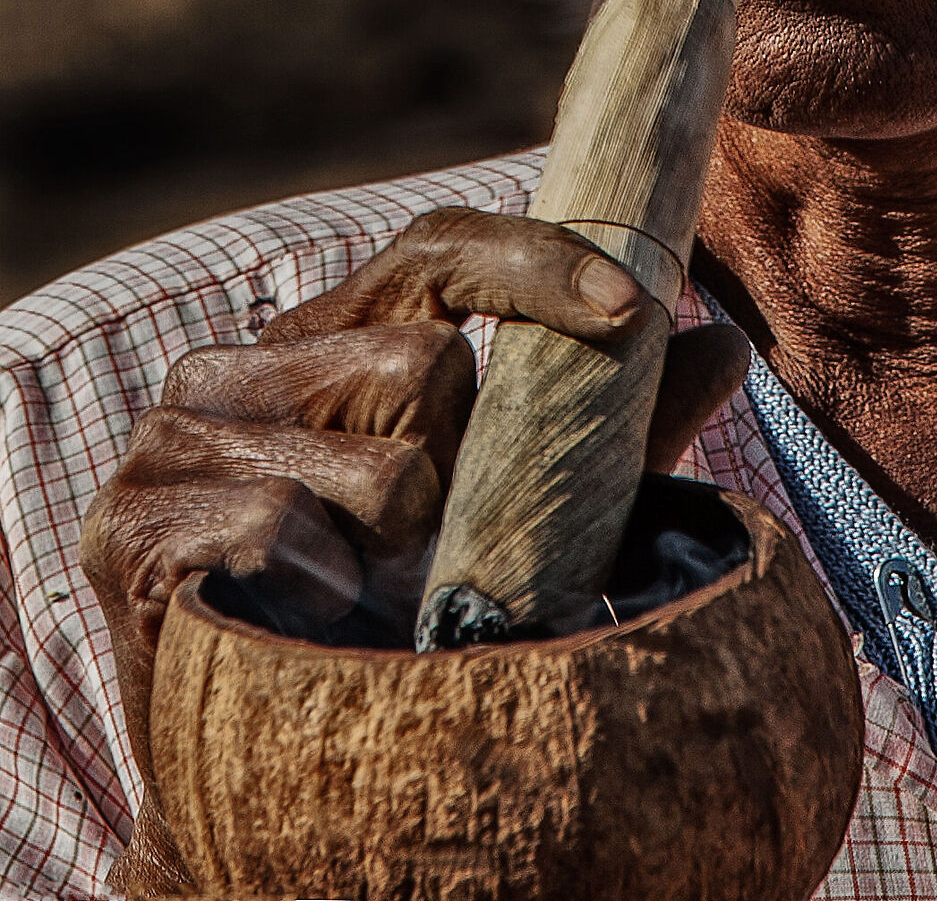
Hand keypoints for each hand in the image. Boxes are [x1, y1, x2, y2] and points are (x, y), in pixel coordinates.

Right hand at [80, 209, 749, 897]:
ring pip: (377, 466)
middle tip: (434, 555)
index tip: (635, 310)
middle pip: (422, 364)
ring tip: (376, 607)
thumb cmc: (405, 617)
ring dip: (405, 560)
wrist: (264, 770)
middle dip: (462, 479)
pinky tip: (314, 629)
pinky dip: (327, 596)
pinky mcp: (125, 523)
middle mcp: (239, 362)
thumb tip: (725, 340)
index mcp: (328, 337)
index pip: (437, 251)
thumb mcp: (522, 515)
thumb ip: (609, 432)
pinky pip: (282, 530)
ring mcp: (172, 434)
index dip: (536, 264)